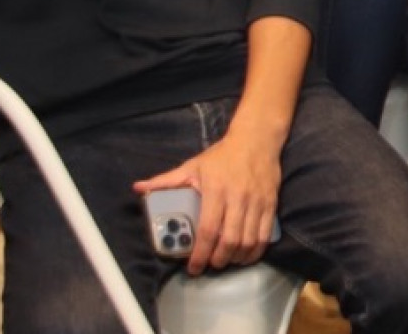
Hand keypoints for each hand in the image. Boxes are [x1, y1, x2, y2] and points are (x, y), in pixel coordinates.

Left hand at [134, 132, 281, 273]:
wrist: (256, 140)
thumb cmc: (222, 156)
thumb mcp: (192, 166)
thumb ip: (166, 181)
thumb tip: (137, 188)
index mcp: (215, 190)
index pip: (208, 229)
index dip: (200, 253)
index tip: (193, 267)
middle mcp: (238, 198)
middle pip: (229, 240)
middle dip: (218, 259)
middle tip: (209, 265)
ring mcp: (257, 202)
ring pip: (248, 241)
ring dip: (236, 258)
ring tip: (225, 260)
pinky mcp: (270, 204)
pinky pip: (265, 235)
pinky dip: (255, 251)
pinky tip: (246, 256)